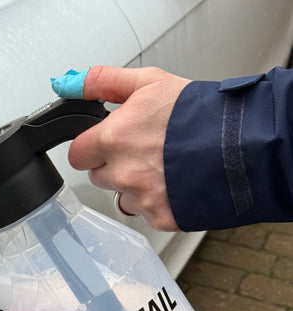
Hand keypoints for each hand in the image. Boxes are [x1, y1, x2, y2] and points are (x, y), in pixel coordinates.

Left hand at [68, 66, 190, 230]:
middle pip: (97, 176)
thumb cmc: (200, 114)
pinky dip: (156, 201)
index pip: (77, 154)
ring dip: (135, 185)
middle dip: (112, 165)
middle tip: (142, 151)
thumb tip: (75, 84)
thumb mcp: (151, 82)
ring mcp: (141, 199)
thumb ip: (106, 83)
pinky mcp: (159, 218)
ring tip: (164, 166)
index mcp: (113, 139)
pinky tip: (175, 184)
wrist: (245, 146)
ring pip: (122, 196)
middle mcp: (122, 173)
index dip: (91, 146)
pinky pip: (146, 212)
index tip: (105, 142)